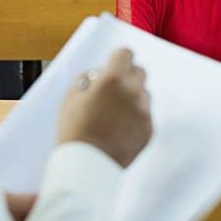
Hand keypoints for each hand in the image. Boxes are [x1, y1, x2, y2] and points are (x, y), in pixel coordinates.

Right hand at [57, 49, 152, 167]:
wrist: (86, 165)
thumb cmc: (74, 131)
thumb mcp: (71, 97)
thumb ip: (88, 79)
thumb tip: (100, 74)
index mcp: (112, 80)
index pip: (125, 54)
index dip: (118, 58)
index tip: (115, 63)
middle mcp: (132, 92)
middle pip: (140, 71)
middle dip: (128, 76)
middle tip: (115, 88)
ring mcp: (143, 111)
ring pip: (144, 94)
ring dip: (133, 97)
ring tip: (114, 114)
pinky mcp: (149, 129)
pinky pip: (146, 114)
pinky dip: (136, 117)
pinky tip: (119, 128)